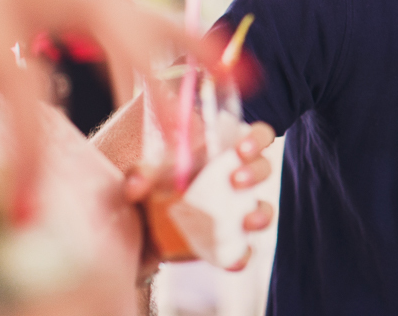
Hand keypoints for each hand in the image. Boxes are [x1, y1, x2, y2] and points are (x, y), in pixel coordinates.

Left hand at [123, 121, 275, 274]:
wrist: (133, 234)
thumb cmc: (147, 191)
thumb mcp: (141, 175)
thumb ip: (139, 174)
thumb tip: (138, 185)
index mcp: (222, 155)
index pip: (255, 138)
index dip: (257, 139)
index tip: (241, 149)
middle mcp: (235, 181)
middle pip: (264, 168)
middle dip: (256, 173)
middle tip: (235, 181)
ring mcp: (234, 214)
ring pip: (264, 209)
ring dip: (261, 213)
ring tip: (247, 221)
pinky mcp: (225, 245)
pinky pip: (243, 250)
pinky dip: (242, 255)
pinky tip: (234, 260)